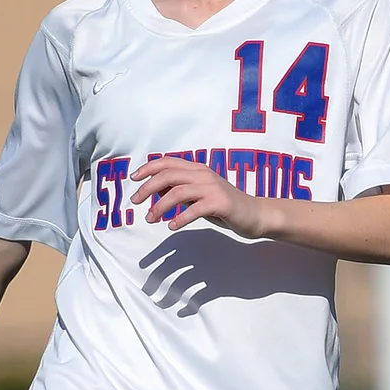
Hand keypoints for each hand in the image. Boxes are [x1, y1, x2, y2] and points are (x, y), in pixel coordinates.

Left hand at [127, 156, 260, 234]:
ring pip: (178, 192)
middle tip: (135, 202)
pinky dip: (180, 218)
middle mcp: (204, 175)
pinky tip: (172, 226)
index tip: (134, 179)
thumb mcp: (200, 195)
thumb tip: (158, 191)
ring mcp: (213, 188)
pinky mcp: (220, 203)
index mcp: (198, 169)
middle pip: (168, 175)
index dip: (148, 168)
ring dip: (160, 206)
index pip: (168, 162)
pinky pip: (195, 209)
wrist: (255, 214)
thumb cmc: (225, 206)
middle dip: (148, 188)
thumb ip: (182, 190)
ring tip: (151, 219)